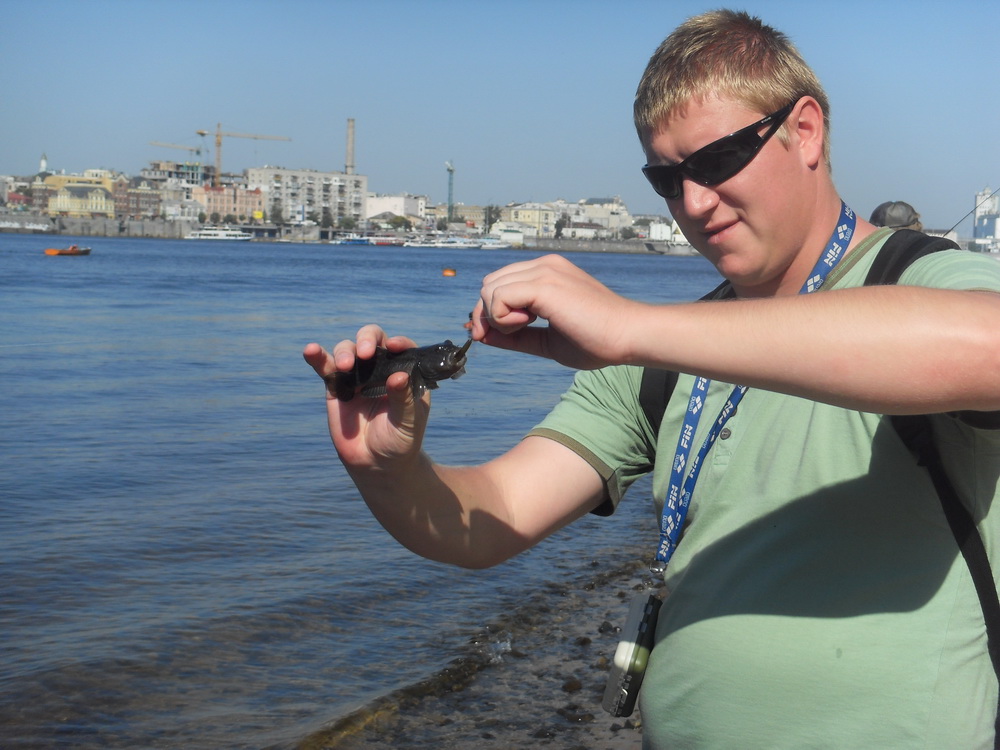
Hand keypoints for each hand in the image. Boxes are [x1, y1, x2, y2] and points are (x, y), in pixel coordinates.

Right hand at [302, 325, 429, 472]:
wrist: (377, 464)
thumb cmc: (400, 441)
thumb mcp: (407, 422)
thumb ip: (403, 399)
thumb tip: (399, 376)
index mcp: (405, 372)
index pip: (403, 348)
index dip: (399, 343)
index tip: (395, 347)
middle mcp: (381, 369)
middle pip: (372, 340)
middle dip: (367, 340)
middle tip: (365, 354)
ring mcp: (357, 376)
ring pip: (348, 350)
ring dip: (345, 352)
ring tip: (344, 366)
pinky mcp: (336, 388)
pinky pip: (325, 367)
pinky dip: (317, 357)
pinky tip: (310, 350)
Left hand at [470, 254, 638, 368]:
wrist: (628, 336)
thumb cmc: (596, 340)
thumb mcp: (546, 340)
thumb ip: (515, 335)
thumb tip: (481, 334)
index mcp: (547, 273)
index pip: (500, 284)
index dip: (490, 311)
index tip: (494, 335)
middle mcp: (544, 266)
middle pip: (489, 284)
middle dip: (487, 314)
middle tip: (508, 333)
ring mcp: (544, 271)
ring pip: (490, 288)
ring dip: (498, 315)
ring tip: (527, 326)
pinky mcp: (544, 284)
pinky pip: (499, 297)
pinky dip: (503, 317)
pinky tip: (528, 323)